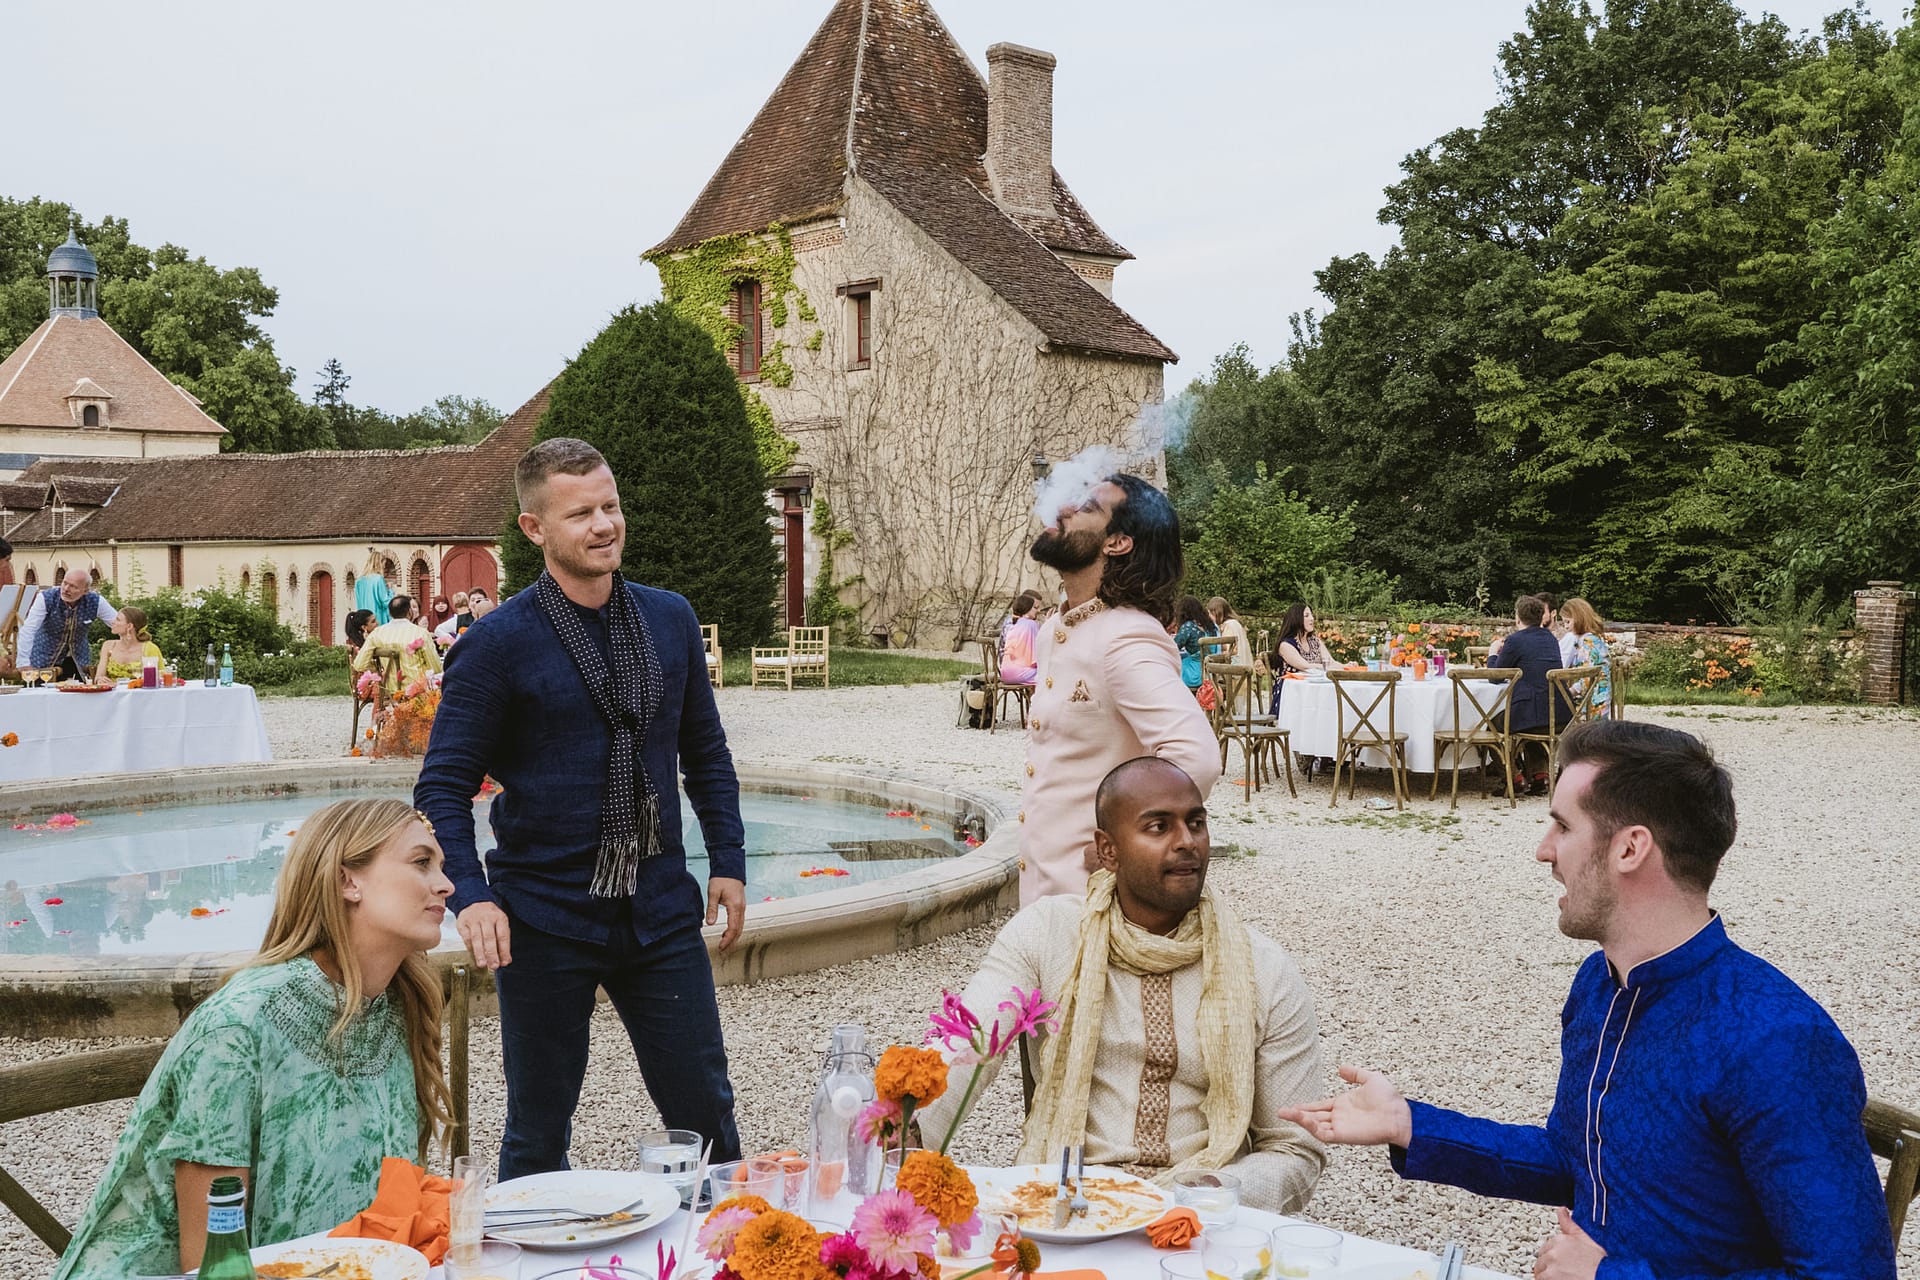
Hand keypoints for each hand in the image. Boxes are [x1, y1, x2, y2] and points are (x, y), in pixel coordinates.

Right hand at [456, 901, 512, 969]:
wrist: (475, 901)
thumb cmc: (490, 918)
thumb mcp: (500, 925)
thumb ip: (503, 943)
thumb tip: (505, 960)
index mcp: (499, 918)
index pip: (503, 936)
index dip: (504, 951)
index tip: (505, 962)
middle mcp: (487, 918)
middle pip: (490, 938)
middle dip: (492, 953)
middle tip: (494, 966)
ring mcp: (474, 919)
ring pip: (477, 938)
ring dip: (480, 953)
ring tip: (482, 964)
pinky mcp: (463, 922)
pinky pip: (467, 937)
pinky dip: (470, 948)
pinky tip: (473, 955)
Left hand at [707, 877, 744, 952]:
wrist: (730, 868)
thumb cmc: (721, 879)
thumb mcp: (713, 893)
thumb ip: (711, 909)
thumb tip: (710, 924)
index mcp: (735, 906)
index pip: (733, 928)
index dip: (727, 939)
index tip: (720, 947)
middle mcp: (741, 909)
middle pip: (739, 930)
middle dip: (731, 942)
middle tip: (723, 952)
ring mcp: (742, 908)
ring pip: (740, 927)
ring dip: (733, 938)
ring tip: (725, 947)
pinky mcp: (740, 906)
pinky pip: (739, 922)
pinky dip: (734, 931)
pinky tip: (726, 935)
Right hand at [1277, 1065, 1413, 1147]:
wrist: (1400, 1115)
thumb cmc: (1390, 1099)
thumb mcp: (1371, 1078)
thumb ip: (1355, 1073)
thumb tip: (1340, 1069)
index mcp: (1343, 1105)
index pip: (1319, 1106)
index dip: (1306, 1106)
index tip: (1292, 1105)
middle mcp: (1339, 1117)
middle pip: (1313, 1117)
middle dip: (1297, 1114)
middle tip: (1281, 1111)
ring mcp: (1340, 1126)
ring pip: (1314, 1125)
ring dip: (1299, 1120)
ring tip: (1284, 1113)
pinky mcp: (1342, 1135)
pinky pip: (1322, 1133)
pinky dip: (1310, 1126)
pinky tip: (1301, 1118)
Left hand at [1533, 1208, 1604, 1279]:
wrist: (1608, 1277)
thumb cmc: (1602, 1263)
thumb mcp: (1587, 1239)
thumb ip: (1570, 1224)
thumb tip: (1561, 1210)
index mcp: (1559, 1240)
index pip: (1546, 1249)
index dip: (1555, 1258)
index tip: (1564, 1264)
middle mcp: (1553, 1252)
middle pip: (1542, 1261)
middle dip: (1551, 1267)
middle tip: (1566, 1273)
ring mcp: (1550, 1267)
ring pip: (1541, 1272)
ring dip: (1549, 1276)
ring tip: (1565, 1278)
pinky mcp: (1549, 1279)